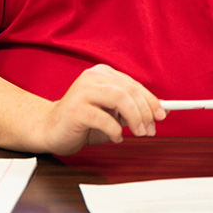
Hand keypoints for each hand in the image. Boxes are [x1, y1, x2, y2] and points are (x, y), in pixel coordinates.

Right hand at [38, 64, 166, 155]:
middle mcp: (92, 78)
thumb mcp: (112, 113)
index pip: (133, 84)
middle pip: (129, 90)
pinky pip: (104, 118)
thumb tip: (159, 112)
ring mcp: (82, 91)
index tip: (162, 115)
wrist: (50, 129)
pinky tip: (116, 138)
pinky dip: (115, 131)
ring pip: (119, 98)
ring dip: (134, 118)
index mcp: (102, 74)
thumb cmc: (83, 122)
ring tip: (138, 133)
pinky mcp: (75, 109)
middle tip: (150, 129)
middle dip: (145, 111)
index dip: (151, 100)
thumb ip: (130, 110)